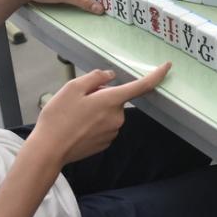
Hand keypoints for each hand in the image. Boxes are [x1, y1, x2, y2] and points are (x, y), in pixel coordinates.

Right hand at [29, 62, 169, 164]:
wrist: (49, 150)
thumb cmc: (59, 117)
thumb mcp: (72, 87)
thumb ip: (95, 77)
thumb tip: (110, 76)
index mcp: (112, 101)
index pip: (142, 86)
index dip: (156, 75)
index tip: (167, 66)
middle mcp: (118, 117)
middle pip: (116, 98)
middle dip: (102, 95)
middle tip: (79, 100)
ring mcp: (113, 132)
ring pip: (109, 112)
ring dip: (97, 110)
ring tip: (74, 115)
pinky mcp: (105, 143)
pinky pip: (104, 126)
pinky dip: (93, 122)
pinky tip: (76, 126)